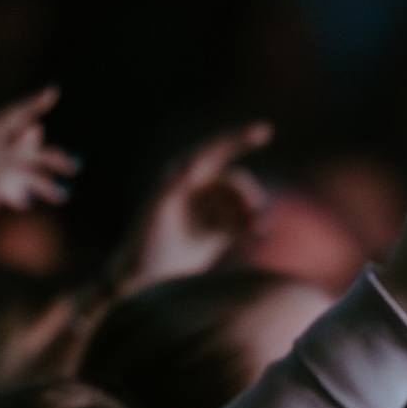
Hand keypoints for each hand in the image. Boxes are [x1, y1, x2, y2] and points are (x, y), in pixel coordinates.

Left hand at [113, 122, 271, 296]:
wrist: (141, 275)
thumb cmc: (143, 240)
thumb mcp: (157, 209)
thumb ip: (175, 182)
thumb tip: (193, 163)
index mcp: (184, 175)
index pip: (217, 150)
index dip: (240, 138)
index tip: (265, 132)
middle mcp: (199, 189)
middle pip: (236, 181)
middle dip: (248, 194)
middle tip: (256, 214)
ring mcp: (210, 210)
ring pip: (242, 203)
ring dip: (254, 213)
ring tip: (258, 231)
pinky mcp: (217, 232)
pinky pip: (241, 223)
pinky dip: (252, 228)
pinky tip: (259, 236)